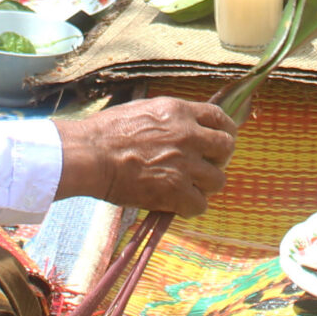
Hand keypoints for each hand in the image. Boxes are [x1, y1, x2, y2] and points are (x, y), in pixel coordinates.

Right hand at [53, 96, 237, 215]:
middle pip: (227, 148)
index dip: (225, 131)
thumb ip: (171, 117)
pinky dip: (190, 207)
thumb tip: (186, 125)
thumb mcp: (144, 109)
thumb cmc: (107, 131)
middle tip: (204, 166)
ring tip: (188, 187)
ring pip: (218, 180)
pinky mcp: (175, 191)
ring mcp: (184, 164)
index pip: (219, 118)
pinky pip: (200, 205)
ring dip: (205, 185)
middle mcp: (188, 135)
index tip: (222, 140)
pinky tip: (176, 203)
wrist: (90, 154)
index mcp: (180, 112)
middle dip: (219, 158)